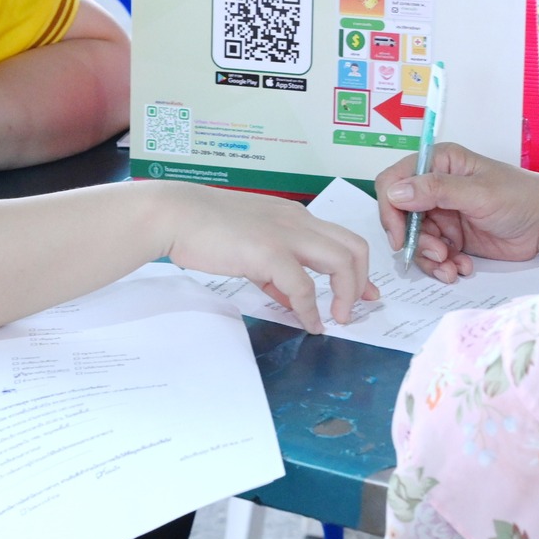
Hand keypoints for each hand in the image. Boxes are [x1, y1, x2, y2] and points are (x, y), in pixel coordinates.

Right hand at [158, 184, 379, 333]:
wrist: (174, 215)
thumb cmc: (202, 228)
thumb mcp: (248, 246)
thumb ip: (272, 270)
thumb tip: (289, 297)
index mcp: (292, 216)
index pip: (341, 237)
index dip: (358, 268)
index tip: (364, 292)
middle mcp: (297, 221)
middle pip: (354, 246)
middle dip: (362, 280)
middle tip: (358, 307)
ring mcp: (285, 234)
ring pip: (341, 261)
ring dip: (347, 294)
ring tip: (338, 318)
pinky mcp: (269, 252)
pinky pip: (304, 286)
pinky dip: (311, 309)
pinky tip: (309, 323)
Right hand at [375, 142, 538, 282]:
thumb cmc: (520, 197)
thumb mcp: (477, 193)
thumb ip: (436, 191)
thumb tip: (395, 193)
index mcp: (437, 163)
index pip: (393, 182)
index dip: (390, 209)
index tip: (400, 236)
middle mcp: (434, 187)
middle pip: (401, 217)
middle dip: (416, 241)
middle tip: (438, 255)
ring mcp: (441, 214)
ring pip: (415, 241)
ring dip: (430, 258)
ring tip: (453, 267)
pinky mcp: (451, 237)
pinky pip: (432, 255)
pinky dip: (443, 265)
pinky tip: (462, 268)